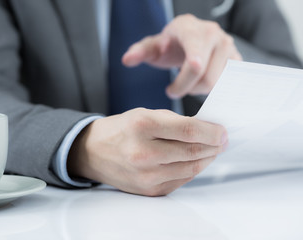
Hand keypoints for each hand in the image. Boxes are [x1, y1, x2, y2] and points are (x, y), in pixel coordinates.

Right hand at [68, 108, 227, 195]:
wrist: (93, 152)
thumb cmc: (121, 130)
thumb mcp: (144, 114)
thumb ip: (175, 122)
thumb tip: (207, 130)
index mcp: (142, 126)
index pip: (189, 131)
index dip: (212, 132)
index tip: (222, 131)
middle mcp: (143, 153)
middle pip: (192, 152)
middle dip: (214, 146)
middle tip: (221, 140)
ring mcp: (146, 175)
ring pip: (190, 169)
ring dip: (206, 159)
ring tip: (211, 150)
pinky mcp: (148, 190)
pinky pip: (181, 181)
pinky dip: (192, 170)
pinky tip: (193, 161)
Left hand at [122, 14, 241, 98]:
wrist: (190, 38)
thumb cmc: (170, 44)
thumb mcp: (152, 47)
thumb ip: (139, 52)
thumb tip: (127, 60)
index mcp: (191, 29)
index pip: (194, 57)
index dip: (188, 74)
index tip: (176, 85)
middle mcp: (214, 34)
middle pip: (205, 77)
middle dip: (186, 89)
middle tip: (173, 90)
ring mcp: (229, 46)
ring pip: (216, 83)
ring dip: (198, 90)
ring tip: (187, 84)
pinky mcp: (237, 58)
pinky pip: (227, 83)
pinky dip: (212, 90)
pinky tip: (200, 85)